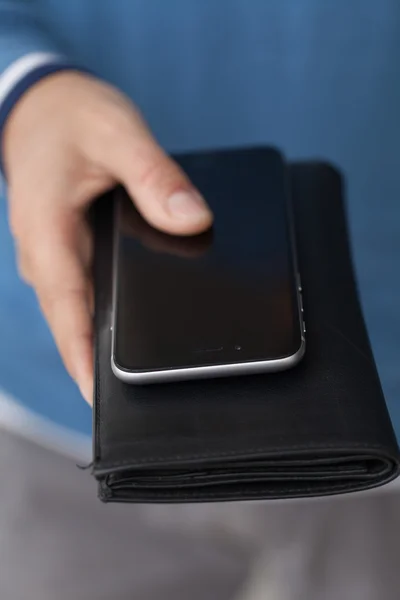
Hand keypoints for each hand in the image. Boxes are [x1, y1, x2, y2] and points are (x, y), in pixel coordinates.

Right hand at [3, 71, 212, 403]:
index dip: (83, 357)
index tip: (102, 400)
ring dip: (106, 339)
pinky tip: (142, 318)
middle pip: (75, 322)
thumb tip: (191, 219)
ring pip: (82, 311)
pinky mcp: (71, 253)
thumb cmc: (71, 117)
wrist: (43, 106)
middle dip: (101, 360)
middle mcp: (47, 255)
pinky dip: (110, 311)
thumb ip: (154, 176)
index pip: (66, 311)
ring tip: (149, 367)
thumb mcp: (117, 134)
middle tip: (143, 394)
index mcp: (48, 234)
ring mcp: (57, 257)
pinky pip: (89, 292)